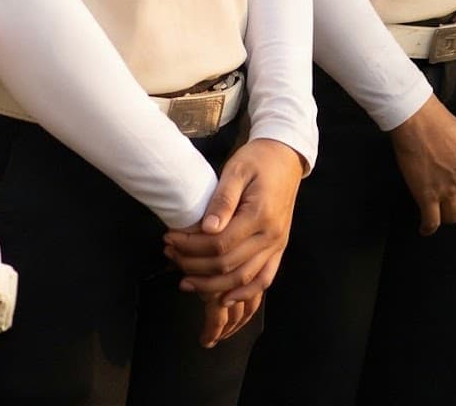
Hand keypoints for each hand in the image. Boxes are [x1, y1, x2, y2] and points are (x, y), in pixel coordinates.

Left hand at [162, 138, 304, 337]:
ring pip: (242, 278)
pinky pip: (264, 279)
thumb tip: (207, 228)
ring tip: (185, 280)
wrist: (285, 157)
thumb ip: (222, 200)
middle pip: (227, 264)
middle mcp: (271, 236)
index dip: (191, 247)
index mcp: (260, 215)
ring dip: (212, 285)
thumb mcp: (236, 170)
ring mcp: (277, 245)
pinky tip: (223, 298)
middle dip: (194, 265)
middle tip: (170, 255)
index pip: (220, 244)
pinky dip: (244, 293)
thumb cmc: (258, 160)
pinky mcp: (278, 249)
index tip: (169, 238)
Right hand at [388, 93, 455, 234]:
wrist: (417, 120)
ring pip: (453, 216)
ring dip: (446, 214)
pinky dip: (428, 227)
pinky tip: (425, 228)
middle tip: (452, 202)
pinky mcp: (427, 196)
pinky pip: (432, 221)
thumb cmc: (439, 122)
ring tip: (439, 212)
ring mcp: (448, 191)